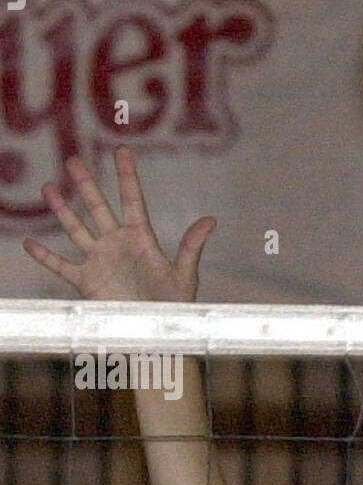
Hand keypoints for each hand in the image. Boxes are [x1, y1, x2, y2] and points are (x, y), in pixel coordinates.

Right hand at [23, 146, 215, 301]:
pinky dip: (45, 256)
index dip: (127, 176)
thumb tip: (211, 220)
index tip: (122, 150)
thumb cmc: (175, 307)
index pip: (133, 200)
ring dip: (62, 210)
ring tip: (49, 187)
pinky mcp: (87, 282)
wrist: (155, 335)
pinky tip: (29, 244)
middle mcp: (118, 245)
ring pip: (77, 230)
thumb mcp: (184, 276)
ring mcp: (100, 261)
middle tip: (74, 159)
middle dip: (87, 185)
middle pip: (99, 208)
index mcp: (141, 239)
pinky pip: (62, 266)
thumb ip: (190, 247)